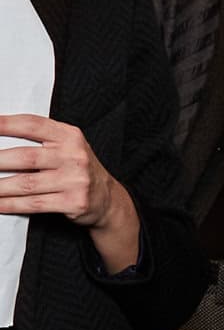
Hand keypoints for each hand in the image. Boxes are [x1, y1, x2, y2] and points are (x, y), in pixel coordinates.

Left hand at [0, 112, 140, 271]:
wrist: (107, 198)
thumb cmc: (77, 169)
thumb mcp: (67, 146)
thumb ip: (41, 139)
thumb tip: (0, 138)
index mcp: (69, 136)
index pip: (32, 125)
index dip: (6, 124)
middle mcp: (74, 155)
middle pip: (25, 157)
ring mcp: (75, 180)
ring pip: (26, 183)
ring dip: (0, 187)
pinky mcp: (73, 202)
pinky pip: (34, 204)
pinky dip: (11, 204)